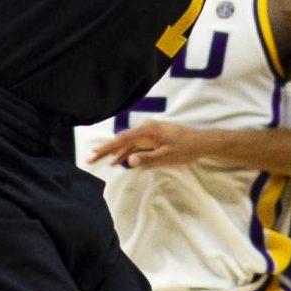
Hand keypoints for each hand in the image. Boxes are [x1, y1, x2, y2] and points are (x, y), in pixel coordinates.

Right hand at [86, 119, 209, 169]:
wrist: (200, 143)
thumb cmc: (185, 149)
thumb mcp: (166, 156)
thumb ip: (147, 158)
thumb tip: (128, 160)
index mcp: (147, 131)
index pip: (122, 140)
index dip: (107, 148)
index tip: (94, 154)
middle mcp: (145, 129)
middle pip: (121, 140)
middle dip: (105, 149)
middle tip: (89, 158)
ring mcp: (148, 133)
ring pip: (127, 143)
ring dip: (114, 152)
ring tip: (98, 160)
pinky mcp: (152, 138)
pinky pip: (135, 145)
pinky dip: (126, 152)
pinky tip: (117, 161)